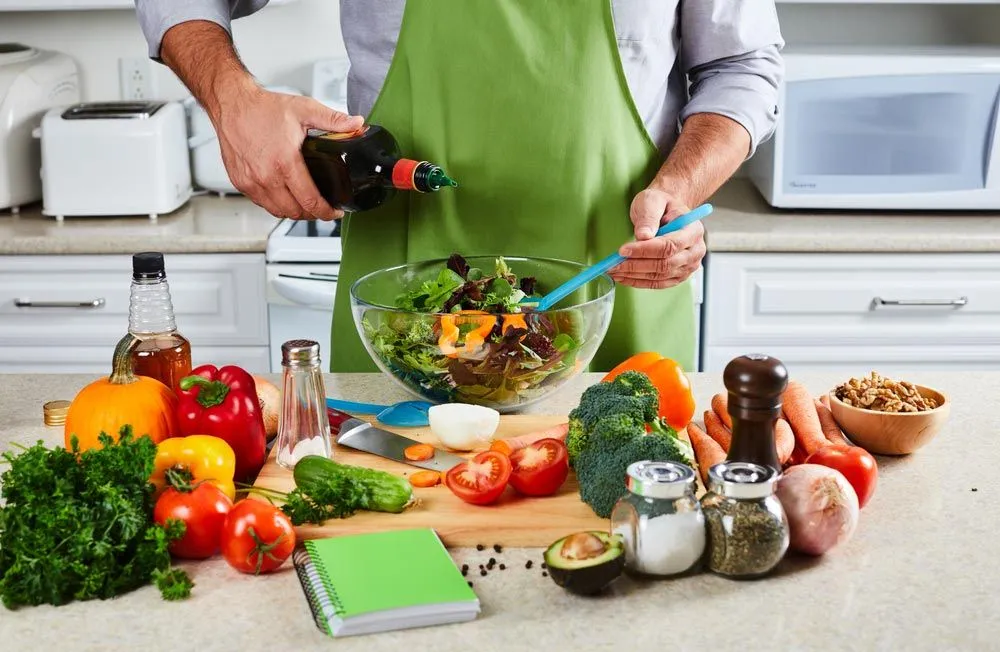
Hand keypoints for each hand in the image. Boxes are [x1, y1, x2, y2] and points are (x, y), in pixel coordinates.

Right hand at [213, 84, 363, 219]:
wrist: (232, 104)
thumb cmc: (264, 108)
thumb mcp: (304, 110)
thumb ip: (333, 120)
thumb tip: (357, 125)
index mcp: (285, 162)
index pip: (310, 201)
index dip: (327, 211)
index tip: (335, 211)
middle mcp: (266, 176)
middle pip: (296, 212)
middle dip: (314, 214)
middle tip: (324, 208)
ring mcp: (251, 182)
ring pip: (279, 211)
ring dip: (295, 212)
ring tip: (306, 204)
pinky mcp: (240, 183)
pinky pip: (263, 204)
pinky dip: (276, 204)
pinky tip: (285, 196)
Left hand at [610, 187, 706, 288]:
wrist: (667, 214)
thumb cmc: (662, 205)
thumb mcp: (653, 201)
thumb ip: (648, 216)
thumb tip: (643, 236)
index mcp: (693, 230)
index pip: (669, 245)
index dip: (644, 250)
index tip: (622, 250)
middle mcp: (695, 251)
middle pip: (665, 264)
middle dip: (636, 266)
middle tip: (613, 264)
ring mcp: (688, 266)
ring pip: (660, 276)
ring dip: (634, 276)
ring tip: (613, 271)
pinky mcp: (678, 276)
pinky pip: (658, 283)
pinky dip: (639, 282)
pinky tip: (624, 277)